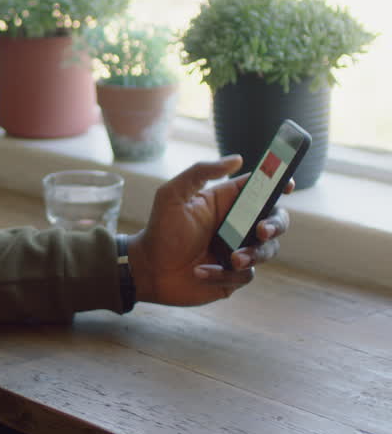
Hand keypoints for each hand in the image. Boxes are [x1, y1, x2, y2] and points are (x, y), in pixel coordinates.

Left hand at [127, 155, 290, 306]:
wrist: (148, 269)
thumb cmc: (160, 229)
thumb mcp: (172, 195)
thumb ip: (200, 172)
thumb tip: (237, 159)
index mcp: (227, 202)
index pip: (261, 189)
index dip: (278, 184)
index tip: (285, 185)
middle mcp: (238, 225)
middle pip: (276, 220)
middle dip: (276, 224)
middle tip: (261, 231)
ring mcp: (239, 250)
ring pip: (267, 250)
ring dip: (253, 254)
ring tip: (232, 259)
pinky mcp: (234, 275)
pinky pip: (245, 275)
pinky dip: (224, 274)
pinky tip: (199, 272)